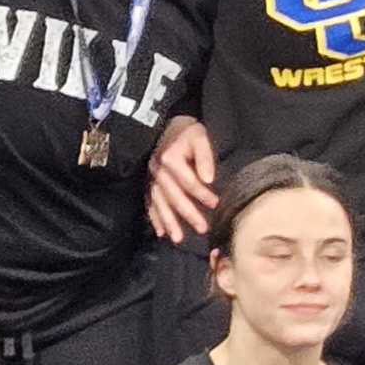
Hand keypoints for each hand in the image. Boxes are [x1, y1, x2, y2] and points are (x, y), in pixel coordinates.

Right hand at [146, 116, 218, 242]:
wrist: (166, 126)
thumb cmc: (187, 132)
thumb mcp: (200, 136)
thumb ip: (205, 157)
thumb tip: (209, 179)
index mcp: (171, 158)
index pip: (188, 181)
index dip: (203, 194)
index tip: (216, 204)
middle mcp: (157, 170)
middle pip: (173, 195)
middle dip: (187, 214)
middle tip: (202, 229)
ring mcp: (150, 178)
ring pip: (159, 203)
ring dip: (168, 221)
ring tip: (178, 239)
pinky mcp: (148, 183)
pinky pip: (149, 203)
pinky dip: (154, 218)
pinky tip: (161, 232)